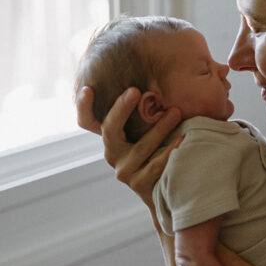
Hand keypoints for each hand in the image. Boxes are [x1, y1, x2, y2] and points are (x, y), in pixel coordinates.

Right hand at [76, 86, 182, 209]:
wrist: (169, 189)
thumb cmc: (161, 151)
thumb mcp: (149, 129)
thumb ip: (145, 110)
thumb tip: (154, 77)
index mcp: (112, 137)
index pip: (88, 121)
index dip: (83, 106)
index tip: (88, 88)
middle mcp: (113, 153)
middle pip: (109, 129)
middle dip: (121, 108)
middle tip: (135, 90)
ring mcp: (125, 170)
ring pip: (141, 146)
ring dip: (159, 127)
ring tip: (176, 112)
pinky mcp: (140, 184)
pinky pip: (155, 165)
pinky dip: (170, 151)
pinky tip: (182, 139)